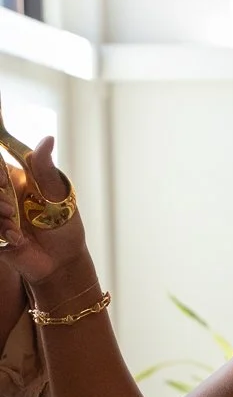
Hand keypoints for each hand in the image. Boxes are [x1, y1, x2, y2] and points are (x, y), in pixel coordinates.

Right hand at [0, 137, 94, 298]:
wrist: (63, 258)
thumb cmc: (63, 222)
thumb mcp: (57, 194)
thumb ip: (45, 169)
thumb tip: (48, 139)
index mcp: (12, 177)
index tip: (4, 182)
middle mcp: (0, 194)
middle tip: (10, 209)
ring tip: (16, 229)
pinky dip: (1, 234)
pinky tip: (18, 240)